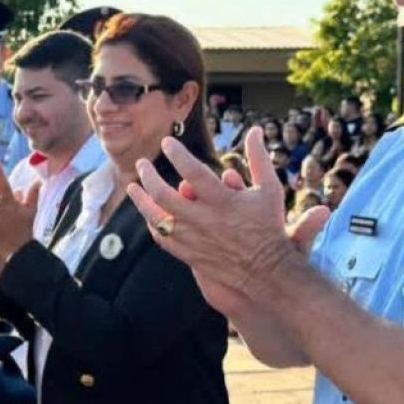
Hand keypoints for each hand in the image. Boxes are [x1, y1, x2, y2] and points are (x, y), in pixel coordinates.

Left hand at [128, 129, 327, 318]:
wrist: (267, 273)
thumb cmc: (269, 227)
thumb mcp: (270, 189)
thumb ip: (259, 158)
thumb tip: (255, 130)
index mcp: (223, 201)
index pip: (193, 172)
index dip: (177, 154)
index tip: (166, 142)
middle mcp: (205, 220)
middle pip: (164, 195)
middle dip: (148, 176)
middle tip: (141, 164)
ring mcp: (194, 240)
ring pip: (157, 219)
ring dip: (141, 200)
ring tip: (132, 187)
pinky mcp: (189, 255)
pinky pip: (163, 238)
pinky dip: (152, 224)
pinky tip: (148, 214)